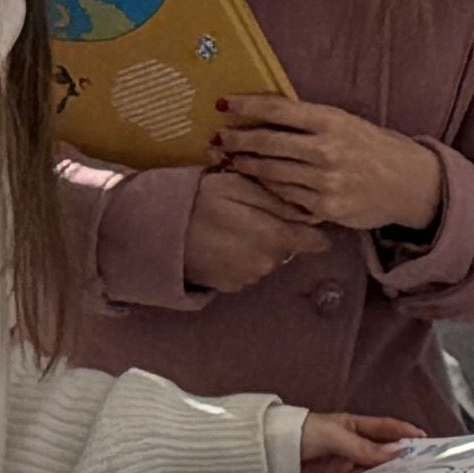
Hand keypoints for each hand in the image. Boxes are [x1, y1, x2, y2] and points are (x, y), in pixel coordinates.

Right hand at [180, 166, 319, 292]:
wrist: (157, 232)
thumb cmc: (200, 200)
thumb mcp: (240, 186)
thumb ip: (278, 200)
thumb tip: (310, 212)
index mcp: (276, 236)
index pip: (316, 241)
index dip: (314, 229)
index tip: (305, 219)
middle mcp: (268, 263)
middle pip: (290, 249)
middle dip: (279, 233)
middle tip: (253, 214)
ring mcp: (248, 278)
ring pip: (268, 260)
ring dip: (259, 247)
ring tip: (233, 228)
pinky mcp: (230, 287)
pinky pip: (248, 271)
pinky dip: (241, 259)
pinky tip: (222, 244)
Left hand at [218, 97, 444, 240]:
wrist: (409, 184)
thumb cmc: (374, 147)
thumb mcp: (346, 123)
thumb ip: (310, 120)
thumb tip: (265, 114)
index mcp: (331, 121)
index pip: (278, 109)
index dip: (246, 106)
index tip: (224, 105)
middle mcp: (326, 150)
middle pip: (267, 143)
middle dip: (237, 140)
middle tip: (218, 139)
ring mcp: (325, 181)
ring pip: (271, 172)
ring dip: (246, 165)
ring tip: (229, 160)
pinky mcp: (326, 207)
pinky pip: (286, 196)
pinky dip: (269, 187)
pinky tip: (259, 180)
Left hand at [293, 408, 417, 472]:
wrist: (267, 453)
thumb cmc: (299, 433)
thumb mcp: (335, 436)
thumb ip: (363, 446)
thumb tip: (396, 451)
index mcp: (353, 427)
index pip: (385, 428)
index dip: (405, 432)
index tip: (426, 440)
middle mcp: (351, 447)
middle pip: (381, 453)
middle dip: (400, 460)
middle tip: (422, 470)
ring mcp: (343, 466)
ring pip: (371, 472)